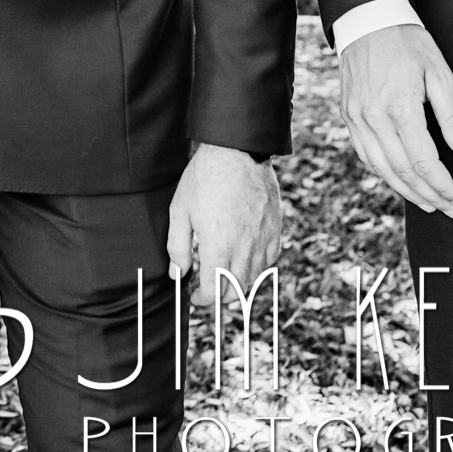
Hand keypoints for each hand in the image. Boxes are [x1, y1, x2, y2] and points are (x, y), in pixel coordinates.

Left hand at [166, 145, 283, 296]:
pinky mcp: (275, 229)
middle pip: (236, 290)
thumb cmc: (204, 178)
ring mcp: (263, 239)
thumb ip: (177, 247)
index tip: (195, 296)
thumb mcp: (180, 211)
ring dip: (238, 284)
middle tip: (208, 289)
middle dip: (220, 296)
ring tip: (224, 276)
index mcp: (218, 246)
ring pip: (254, 278)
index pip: (214, 290)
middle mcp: (244, 248)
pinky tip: (245, 260)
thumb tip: (177, 273)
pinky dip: (257, 268)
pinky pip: (270, 260)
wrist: (237, 152)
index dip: (203, 299)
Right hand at [338, 24, 452, 215]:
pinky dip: (384, 175)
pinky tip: (401, 182)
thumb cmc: (407, 44)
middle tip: (452, 208)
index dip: (444, 186)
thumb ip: (452, 116)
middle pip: (403, 172)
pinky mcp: (349, 116)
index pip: (424, 162)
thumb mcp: (439, 74)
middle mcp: (373, 117)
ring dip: (407, 192)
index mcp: (399, 107)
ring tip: (430, 204)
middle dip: (430, 195)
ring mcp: (357, 118)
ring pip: (381, 169)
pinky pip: (365, 155)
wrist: (367, 22)